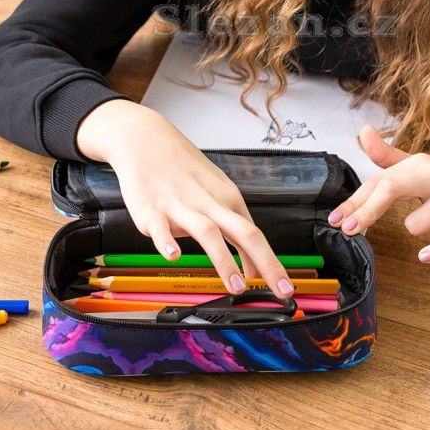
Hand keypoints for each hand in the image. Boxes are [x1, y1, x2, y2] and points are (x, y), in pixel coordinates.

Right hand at [76, 100, 294, 296]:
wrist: (146, 139)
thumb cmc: (183, 168)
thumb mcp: (216, 190)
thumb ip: (232, 225)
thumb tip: (252, 263)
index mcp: (227, 199)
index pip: (255, 234)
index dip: (271, 263)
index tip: (284, 287)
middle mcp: (209, 203)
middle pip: (244, 233)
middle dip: (266, 263)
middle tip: (282, 290)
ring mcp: (180, 207)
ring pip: (208, 233)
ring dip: (224, 260)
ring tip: (236, 285)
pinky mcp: (151, 210)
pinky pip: (161, 228)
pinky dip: (168, 242)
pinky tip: (174, 256)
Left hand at [327, 124, 429, 262]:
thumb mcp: (419, 169)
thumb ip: (387, 157)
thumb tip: (362, 131)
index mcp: (420, 164)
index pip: (380, 181)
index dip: (355, 201)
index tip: (336, 219)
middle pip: (392, 188)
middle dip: (368, 210)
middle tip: (349, 229)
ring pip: (416, 224)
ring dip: (420, 230)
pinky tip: (424, 256)